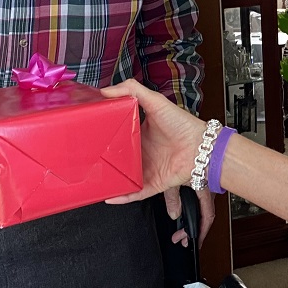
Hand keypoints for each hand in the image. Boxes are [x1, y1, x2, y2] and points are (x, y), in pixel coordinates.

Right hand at [102, 80, 211, 242]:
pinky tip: (109, 196)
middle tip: (86, 160)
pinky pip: (134, 193)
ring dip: (110, 180)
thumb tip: (107, 90)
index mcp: (140, 133)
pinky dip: (122, 196)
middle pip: (117, 158)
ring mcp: (146, 169)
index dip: (103, 137)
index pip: (117, 136)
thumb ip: (132, 90)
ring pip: (123, 177)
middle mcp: (142, 152)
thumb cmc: (183, 124)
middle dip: (103, 161)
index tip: (88, 135)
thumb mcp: (155, 101)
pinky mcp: (153, 183)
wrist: (201, 146)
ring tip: (92, 181)